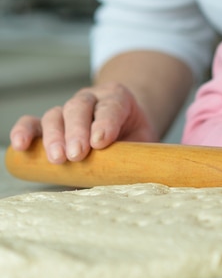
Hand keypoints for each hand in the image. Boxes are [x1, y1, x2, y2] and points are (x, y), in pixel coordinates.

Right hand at [9, 83, 157, 164]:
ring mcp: (69, 110)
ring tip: (57, 159)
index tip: (101, 141)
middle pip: (80, 107)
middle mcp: (91, 99)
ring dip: (54, 136)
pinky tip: (20, 145)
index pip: (111, 106)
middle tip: (77, 154)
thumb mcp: (145, 142)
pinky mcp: (51, 124)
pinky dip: (25, 131)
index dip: (105, 122)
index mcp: (118, 98)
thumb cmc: (135, 137)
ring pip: (57, 114)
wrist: (126, 125)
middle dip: (77, 130)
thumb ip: (141, 155)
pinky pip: (34, 123)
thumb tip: (139, 179)